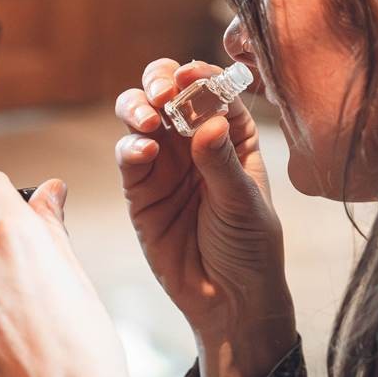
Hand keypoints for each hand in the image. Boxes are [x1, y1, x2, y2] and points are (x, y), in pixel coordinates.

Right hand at [115, 59, 295, 376]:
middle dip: (160, 81)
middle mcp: (193, 141)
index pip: (212, 90)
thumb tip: (206, 120)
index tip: (190, 75)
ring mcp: (164, 163)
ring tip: (147, 119)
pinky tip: (144, 153)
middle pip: (168, 92)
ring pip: (140, 116)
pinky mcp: (139, 189)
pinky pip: (128, 155)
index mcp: (231, 134)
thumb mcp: (244, 202)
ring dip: (137, 106)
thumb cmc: (249, 248)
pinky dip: (131, 147)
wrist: (228, 301)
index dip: (199, 75)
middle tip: (162, 92)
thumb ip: (220, 161)